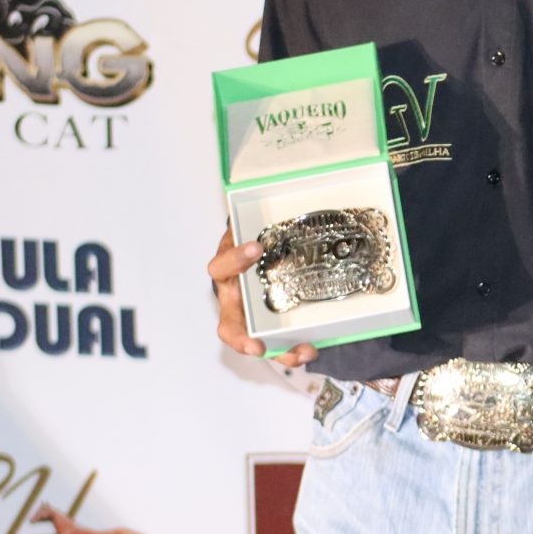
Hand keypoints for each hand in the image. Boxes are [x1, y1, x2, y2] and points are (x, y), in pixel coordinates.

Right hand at [209, 226, 317, 367]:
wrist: (257, 248)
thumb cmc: (255, 238)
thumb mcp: (254, 225)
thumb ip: (263, 215)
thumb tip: (289, 181)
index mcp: (228, 267)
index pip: (222, 265)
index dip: (235, 258)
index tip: (256, 248)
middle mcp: (233, 295)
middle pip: (228, 321)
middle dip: (241, 336)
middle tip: (255, 344)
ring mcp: (247, 314)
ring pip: (252, 339)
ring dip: (275, 351)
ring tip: (300, 353)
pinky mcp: (265, 324)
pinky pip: (275, 343)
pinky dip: (291, 350)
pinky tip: (310, 349)